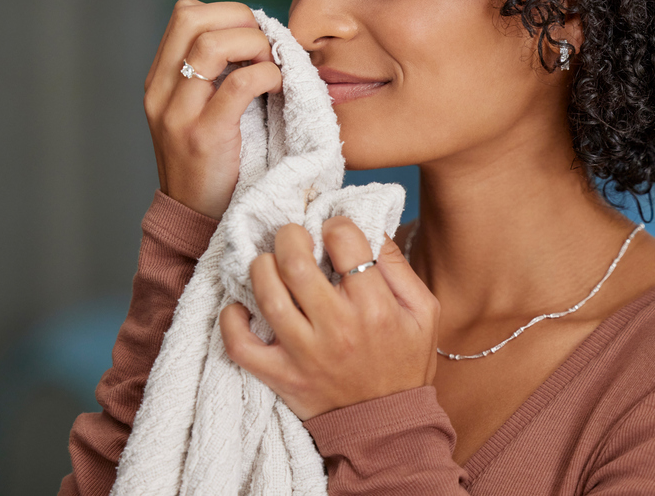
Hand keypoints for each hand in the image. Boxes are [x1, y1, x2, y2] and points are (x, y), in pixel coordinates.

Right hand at [143, 0, 282, 218]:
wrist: (195, 218)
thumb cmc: (209, 161)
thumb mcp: (196, 110)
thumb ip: (212, 73)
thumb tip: (256, 34)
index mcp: (160, 78)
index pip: (185, 13)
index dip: (226, 13)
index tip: (253, 34)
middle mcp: (160, 90)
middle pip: (193, 17)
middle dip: (240, 19)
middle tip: (266, 45)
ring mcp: (178, 113)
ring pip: (212, 44)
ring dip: (254, 44)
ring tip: (272, 65)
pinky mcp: (204, 136)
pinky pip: (238, 85)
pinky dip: (266, 75)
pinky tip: (277, 86)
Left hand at [219, 216, 439, 419]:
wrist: (389, 428)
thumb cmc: (405, 362)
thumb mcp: (423, 311)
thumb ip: (397, 266)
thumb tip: (368, 227)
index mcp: (374, 306)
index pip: (344, 241)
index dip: (335, 226)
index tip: (333, 234)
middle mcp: (337, 327)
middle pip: (295, 262)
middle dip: (289, 236)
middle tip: (293, 236)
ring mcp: (304, 353)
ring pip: (266, 294)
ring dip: (261, 267)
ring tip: (270, 264)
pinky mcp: (281, 376)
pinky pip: (240, 345)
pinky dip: (232, 320)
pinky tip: (242, 307)